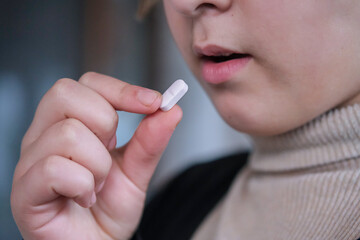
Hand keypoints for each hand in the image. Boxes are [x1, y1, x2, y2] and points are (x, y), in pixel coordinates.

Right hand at [11, 72, 181, 239]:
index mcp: (69, 124)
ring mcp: (30, 162)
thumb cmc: (107, 210)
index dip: (122, 89)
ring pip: (68, 134)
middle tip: (110, 151)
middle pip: (66, 94)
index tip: (153, 102)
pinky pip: (53, 168)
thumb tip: (170, 109)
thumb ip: (150, 141)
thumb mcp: (137, 171)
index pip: (88, 84)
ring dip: (98, 165)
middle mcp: (44, 136)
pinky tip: (84, 197)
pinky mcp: (24, 191)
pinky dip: (82, 185)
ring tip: (97, 184)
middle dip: (105, 123)